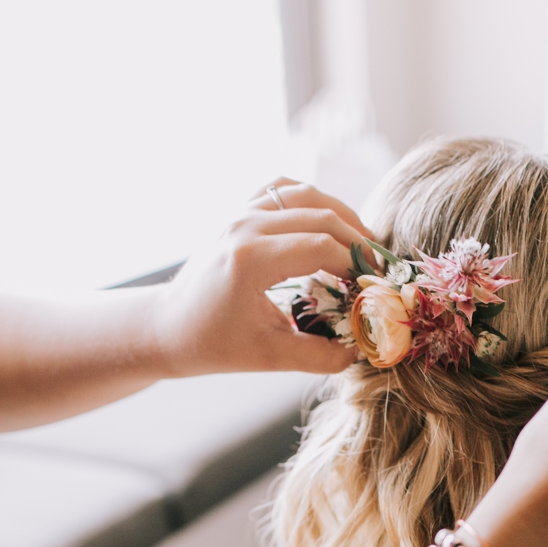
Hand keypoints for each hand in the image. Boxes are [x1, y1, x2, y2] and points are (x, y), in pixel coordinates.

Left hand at [154, 179, 374, 377]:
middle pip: (321, 215)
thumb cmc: (214, 345)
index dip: (357, 264)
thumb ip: (319, 356)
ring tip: (362, 243)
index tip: (375, 286)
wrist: (169, 326)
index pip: (322, 247)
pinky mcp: (239, 211)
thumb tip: (362, 351)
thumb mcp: (269, 357)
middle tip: (377, 267)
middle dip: (357, 239)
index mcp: (251, 260)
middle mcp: (246, 226)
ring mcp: (240, 213)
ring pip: (306, 194)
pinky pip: (283, 189)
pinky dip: (312, 200)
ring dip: (340, 214)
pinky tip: (327, 222)